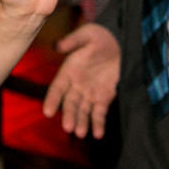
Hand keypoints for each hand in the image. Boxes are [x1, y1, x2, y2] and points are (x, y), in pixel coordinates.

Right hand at [41, 21, 118, 138]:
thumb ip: (73, 41)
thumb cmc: (101, 36)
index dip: (52, 99)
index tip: (47, 112)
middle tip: (69, 128)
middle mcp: (77, 85)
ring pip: (83, 111)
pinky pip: (99, 113)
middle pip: (70, 103)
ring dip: (81, 122)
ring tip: (81, 133)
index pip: (57, 88)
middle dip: (69, 115)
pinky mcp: (104, 97)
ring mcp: (90, 93)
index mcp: (69, 71)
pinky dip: (98, 124)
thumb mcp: (87, 34)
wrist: (121, 41)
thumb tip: (57, 46)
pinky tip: (98, 134)